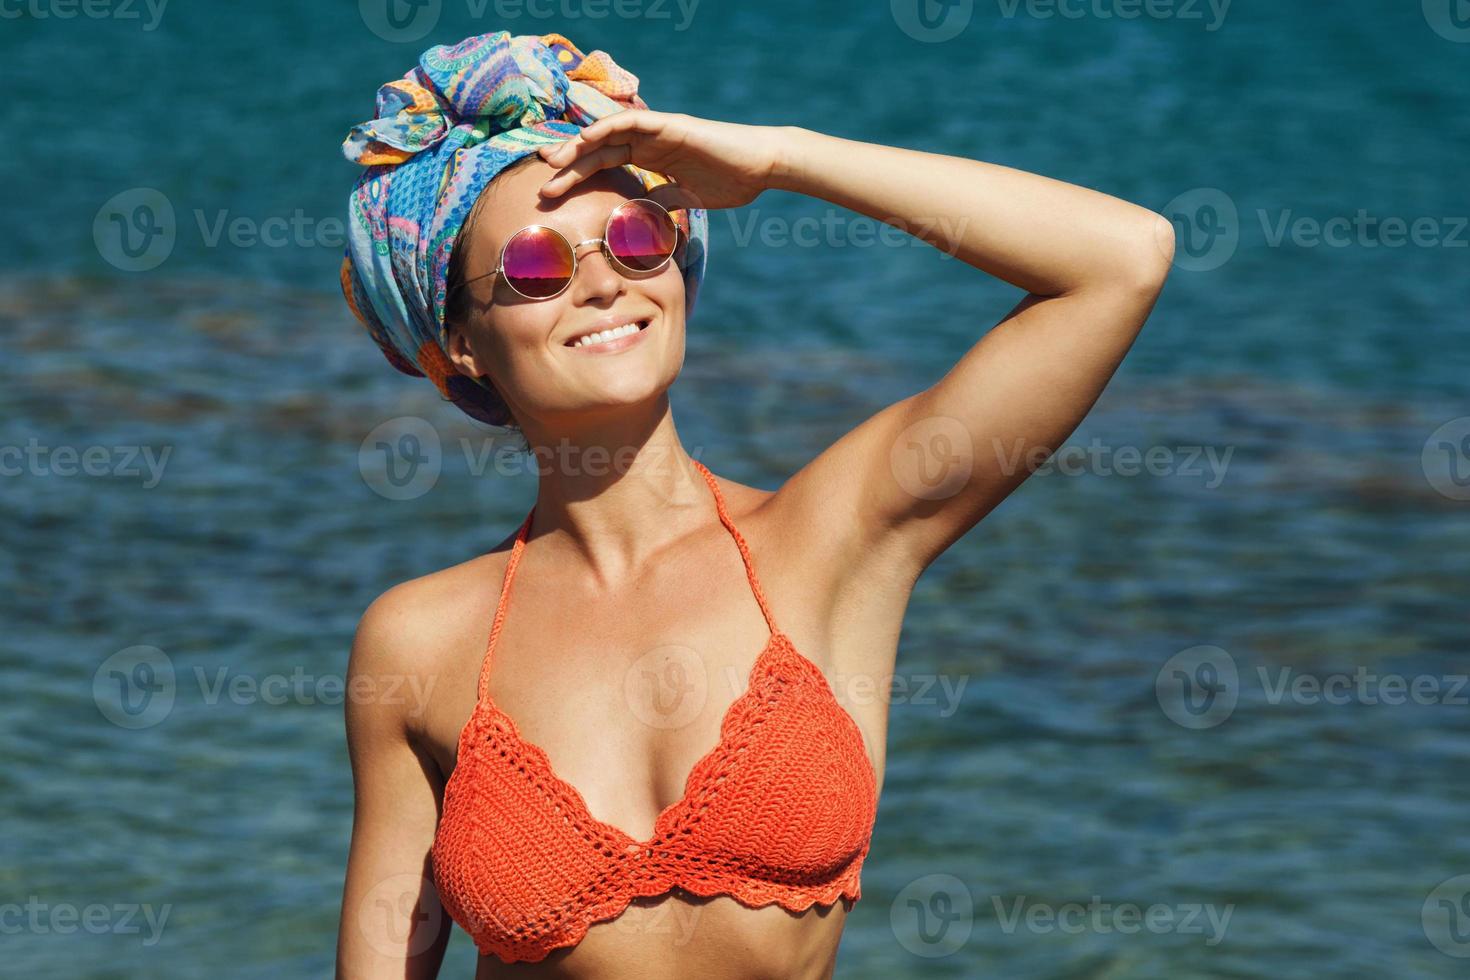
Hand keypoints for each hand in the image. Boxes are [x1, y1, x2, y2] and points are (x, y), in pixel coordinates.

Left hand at [535, 110, 786, 210]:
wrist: (761, 167)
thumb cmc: (732, 182)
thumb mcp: (688, 200)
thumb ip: (662, 204)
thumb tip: (640, 219)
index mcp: (650, 158)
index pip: (603, 164)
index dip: (576, 176)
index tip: (551, 194)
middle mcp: (648, 141)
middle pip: (597, 150)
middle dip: (567, 164)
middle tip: (540, 181)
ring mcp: (658, 131)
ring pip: (607, 133)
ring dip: (578, 145)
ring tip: (552, 160)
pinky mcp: (670, 125)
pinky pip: (632, 120)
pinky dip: (607, 126)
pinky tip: (585, 138)